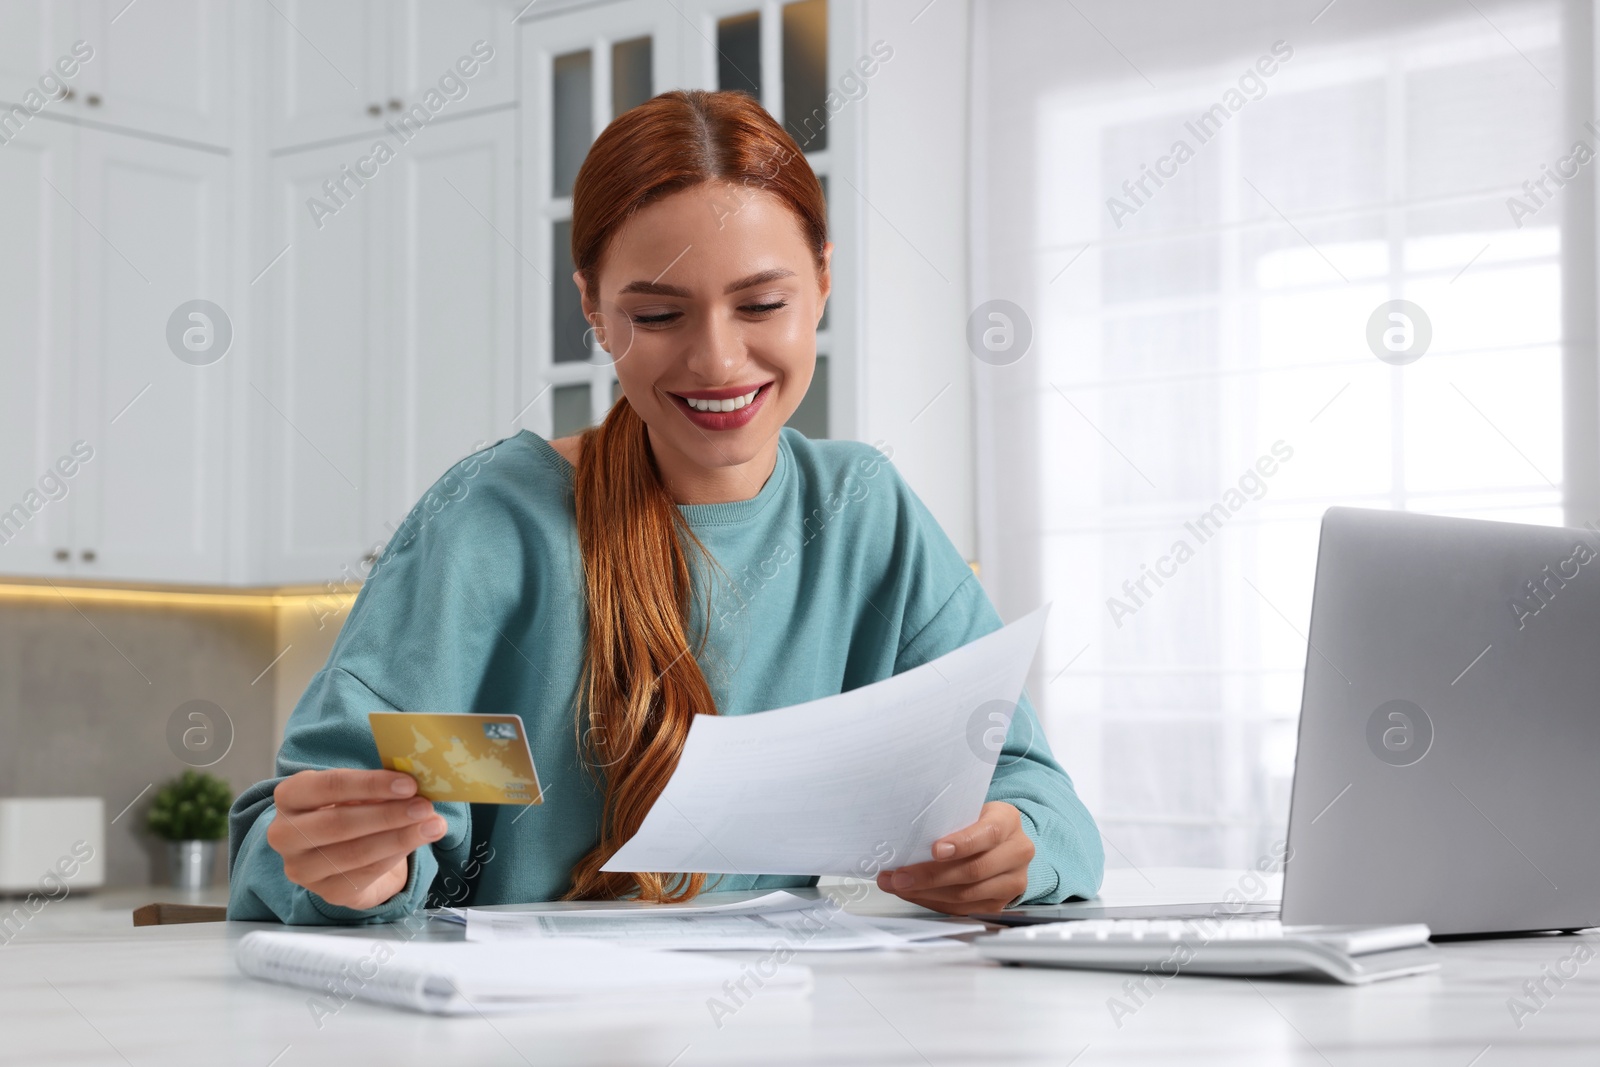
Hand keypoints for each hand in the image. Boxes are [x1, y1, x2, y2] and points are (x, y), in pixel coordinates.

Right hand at [266, 768, 445, 910]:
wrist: (343, 854)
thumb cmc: (350, 809)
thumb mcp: (356, 791)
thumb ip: (376, 786)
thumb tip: (414, 782)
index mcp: (290, 796)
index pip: (328, 786)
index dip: (370, 784)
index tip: (409, 784)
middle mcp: (285, 834)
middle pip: (339, 823)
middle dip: (388, 815)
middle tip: (425, 807)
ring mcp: (302, 868)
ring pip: (354, 853)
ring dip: (399, 838)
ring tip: (433, 825)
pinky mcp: (325, 892)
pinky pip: (366, 874)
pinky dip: (396, 856)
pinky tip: (417, 842)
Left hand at [876, 801, 1033, 914]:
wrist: (1001, 842)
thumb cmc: (976, 822)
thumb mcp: (969, 810)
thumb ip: (948, 819)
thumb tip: (906, 835)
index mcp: (1008, 821)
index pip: (989, 833)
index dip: (962, 843)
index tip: (935, 850)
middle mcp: (1017, 852)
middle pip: (974, 870)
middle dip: (931, 875)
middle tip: (901, 876)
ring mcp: (1012, 881)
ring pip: (966, 894)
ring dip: (926, 892)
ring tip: (899, 885)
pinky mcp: (999, 904)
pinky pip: (962, 909)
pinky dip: (933, 902)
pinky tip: (914, 893)